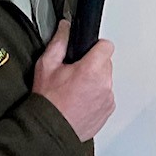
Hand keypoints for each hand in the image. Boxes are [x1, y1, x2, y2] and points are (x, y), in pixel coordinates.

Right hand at [33, 19, 115, 140]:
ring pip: (107, 79)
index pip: (107, 46)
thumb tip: (66, 27)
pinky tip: (81, 100)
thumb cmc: (48, 100)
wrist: (51, 128)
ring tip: (76, 89)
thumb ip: (59, 42)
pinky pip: (106, 95)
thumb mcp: (46, 65)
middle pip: (106, 63)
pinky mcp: (109, 110)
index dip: (96, 46)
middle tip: (75, 73)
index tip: (87, 51)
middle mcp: (105, 84)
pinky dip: (97, 95)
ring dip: (96, 80)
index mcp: (92, 70)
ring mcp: (108, 98)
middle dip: (93, 64)